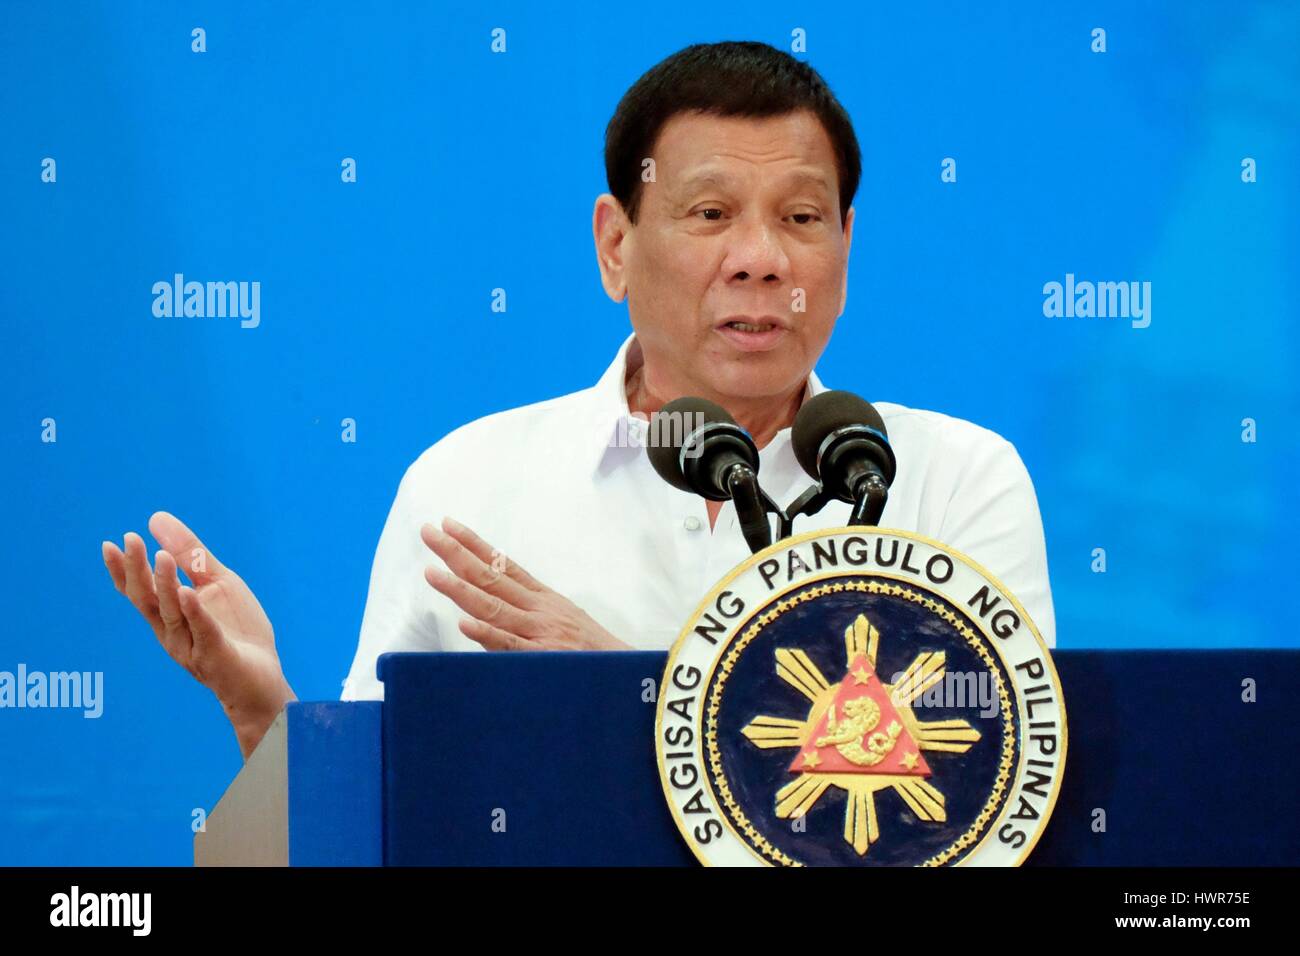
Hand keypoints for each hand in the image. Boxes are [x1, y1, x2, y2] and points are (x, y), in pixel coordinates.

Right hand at [101, 511, 295, 756]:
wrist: (261, 676)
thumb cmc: (237, 629)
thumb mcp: (217, 582)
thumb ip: (191, 554)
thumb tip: (156, 518)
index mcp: (170, 613)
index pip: (139, 590)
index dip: (122, 570)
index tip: (109, 544)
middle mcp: (172, 631)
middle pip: (148, 600)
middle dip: (138, 571)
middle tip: (131, 541)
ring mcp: (192, 645)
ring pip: (172, 614)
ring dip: (165, 585)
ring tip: (161, 556)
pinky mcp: (215, 654)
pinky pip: (203, 631)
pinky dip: (195, 612)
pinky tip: (189, 593)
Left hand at [421, 516, 628, 651]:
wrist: (627, 674)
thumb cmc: (593, 652)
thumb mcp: (564, 620)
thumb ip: (528, 614)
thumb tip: (491, 612)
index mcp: (542, 598)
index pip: (502, 564)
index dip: (474, 544)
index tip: (448, 525)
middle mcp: (537, 609)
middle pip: (491, 577)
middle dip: (457, 553)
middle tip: (429, 533)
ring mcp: (539, 632)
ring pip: (493, 608)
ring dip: (461, 589)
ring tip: (432, 572)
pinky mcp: (543, 659)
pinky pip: (511, 646)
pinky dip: (488, 634)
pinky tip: (465, 624)